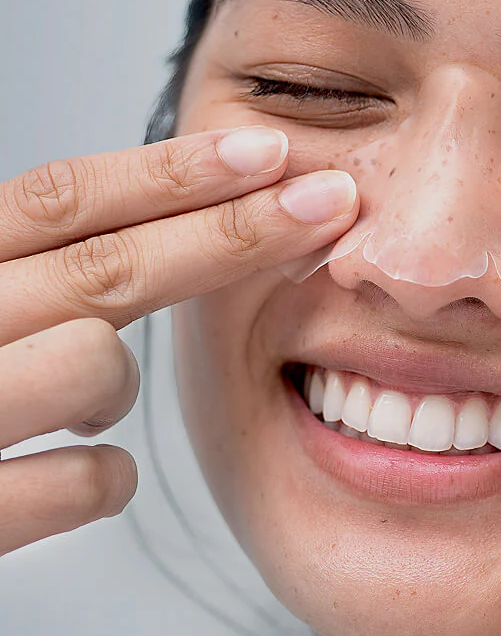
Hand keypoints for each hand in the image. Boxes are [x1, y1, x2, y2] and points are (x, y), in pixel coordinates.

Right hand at [0, 127, 357, 553]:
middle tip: (332, 202)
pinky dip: (97, 481)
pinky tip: (70, 479)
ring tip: (76, 408)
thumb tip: (160, 225)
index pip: (60, 201)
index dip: (172, 172)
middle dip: (232, 230)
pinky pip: (84, 483)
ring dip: (111, 387)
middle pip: (104, 266)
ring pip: (93, 363)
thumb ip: (32, 275)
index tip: (271, 152)